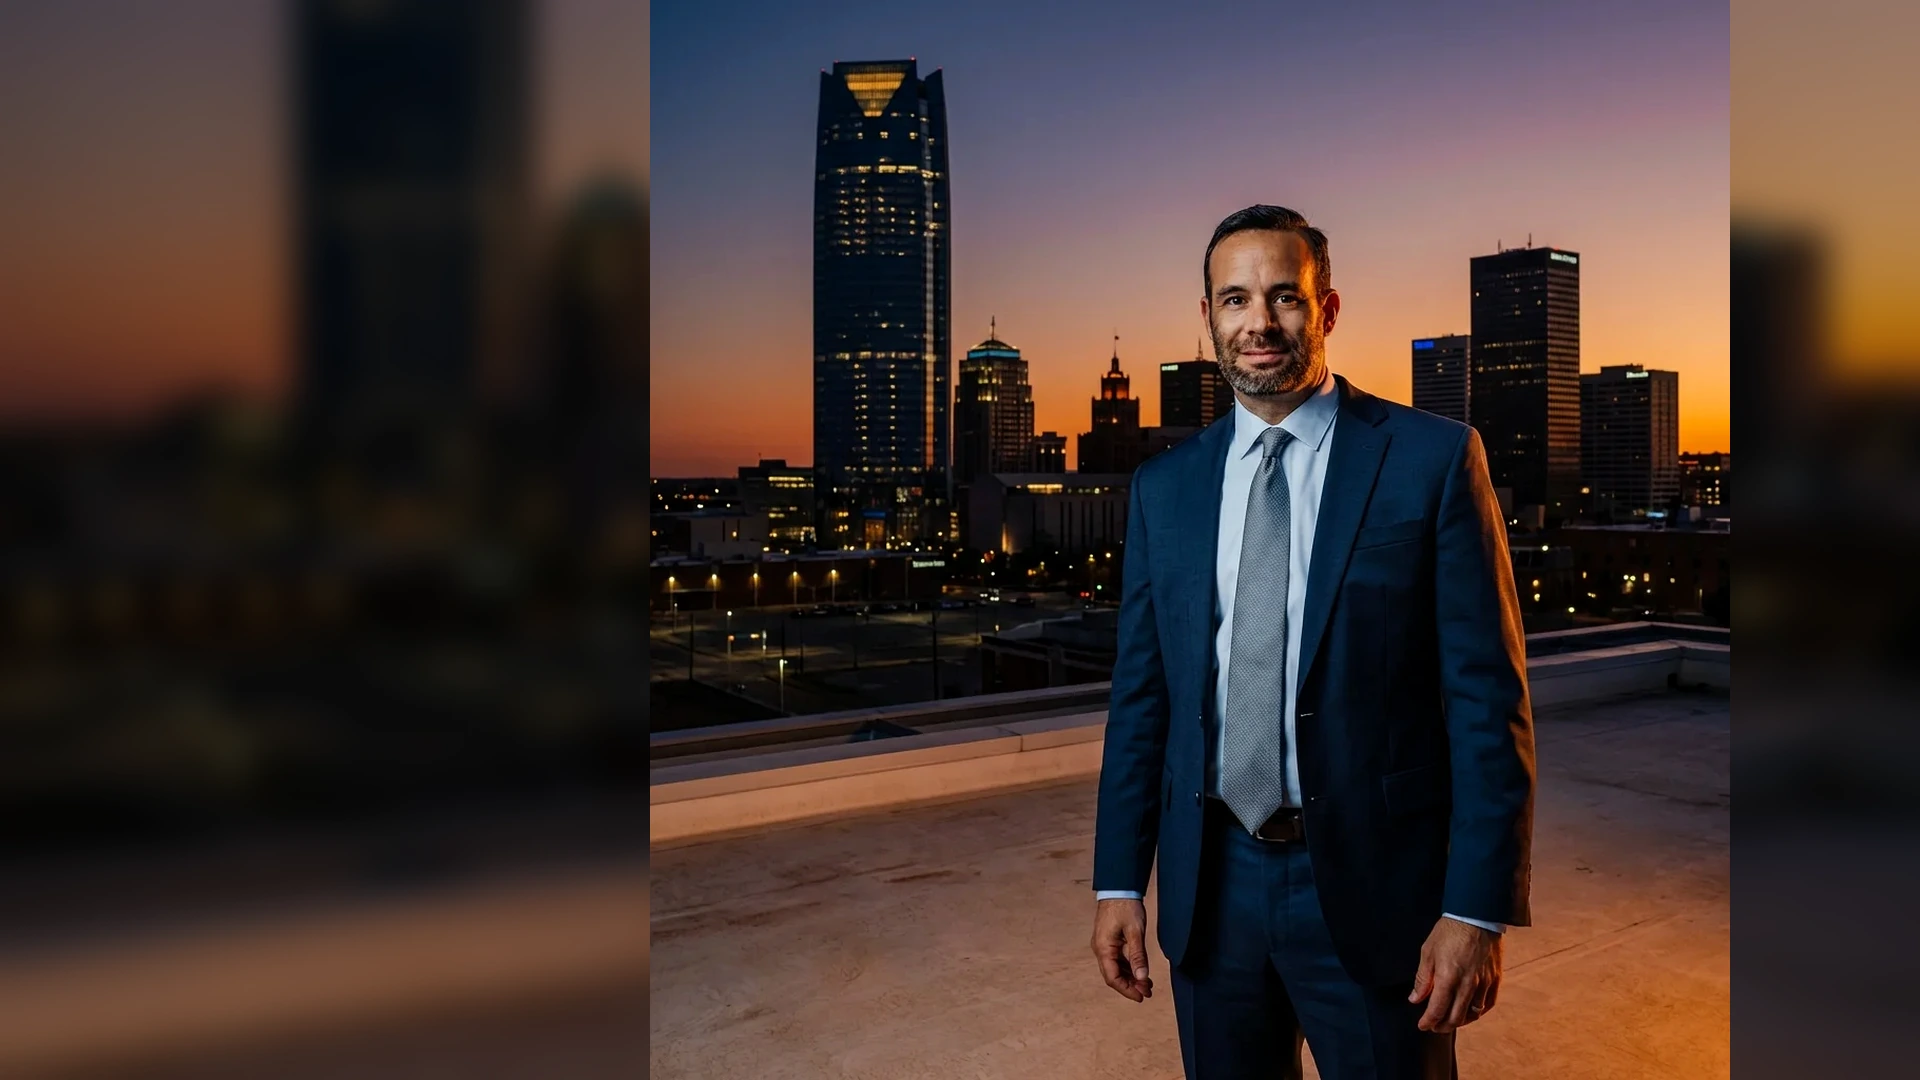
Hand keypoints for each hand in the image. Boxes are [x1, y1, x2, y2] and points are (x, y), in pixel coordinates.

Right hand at [1091, 898, 1153, 1001]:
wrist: (1118, 888)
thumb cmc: (1125, 907)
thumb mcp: (1135, 932)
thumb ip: (1138, 956)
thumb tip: (1142, 977)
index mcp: (1103, 948)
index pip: (1112, 978)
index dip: (1126, 990)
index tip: (1141, 997)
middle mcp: (1100, 949)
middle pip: (1113, 975)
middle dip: (1130, 985)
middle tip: (1148, 992)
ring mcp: (1103, 945)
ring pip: (1115, 968)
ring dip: (1130, 977)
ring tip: (1147, 984)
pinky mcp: (1109, 941)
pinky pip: (1117, 960)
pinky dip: (1128, 967)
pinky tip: (1140, 971)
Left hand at [1409, 917, 1501, 1032]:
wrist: (1477, 916)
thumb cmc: (1449, 931)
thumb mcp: (1428, 952)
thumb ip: (1422, 979)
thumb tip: (1415, 999)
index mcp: (1448, 978)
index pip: (1437, 1010)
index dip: (1428, 1022)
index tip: (1423, 1025)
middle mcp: (1467, 984)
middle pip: (1455, 1017)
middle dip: (1442, 1026)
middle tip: (1434, 1026)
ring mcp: (1484, 983)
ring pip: (1473, 1014)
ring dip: (1460, 1021)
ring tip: (1450, 1021)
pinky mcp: (1495, 979)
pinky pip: (1488, 1004)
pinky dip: (1478, 1013)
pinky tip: (1470, 1012)